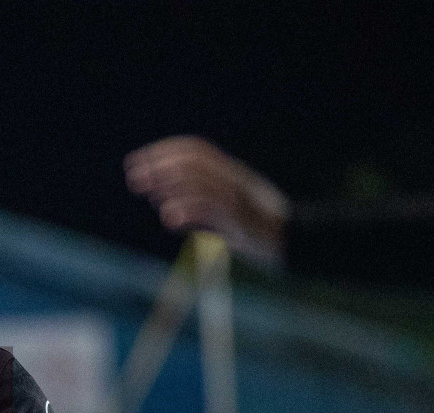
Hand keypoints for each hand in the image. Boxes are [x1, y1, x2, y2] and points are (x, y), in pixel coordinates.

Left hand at [124, 136, 289, 269]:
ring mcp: (239, 198)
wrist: (300, 241)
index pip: (196, 150)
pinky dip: (187, 209)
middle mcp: (235, 179)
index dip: (165, 151)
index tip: (139, 161)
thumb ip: (201, 206)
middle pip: (194, 161)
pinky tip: (168, 217)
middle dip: (160, 165)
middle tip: (133, 176)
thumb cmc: (263, 229)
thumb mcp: (229, 212)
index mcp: (233, 173)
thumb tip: (168, 204)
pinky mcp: (241, 220)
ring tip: (146, 192)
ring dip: (169, 184)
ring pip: (200, 181)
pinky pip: (211, 208)